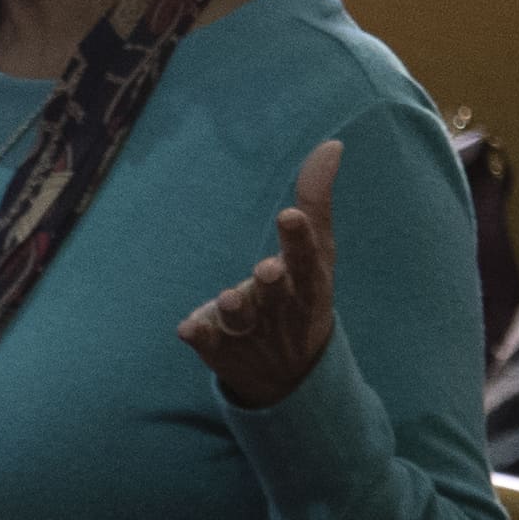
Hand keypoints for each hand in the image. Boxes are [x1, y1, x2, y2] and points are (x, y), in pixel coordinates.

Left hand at [179, 141, 341, 407]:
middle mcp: (280, 308)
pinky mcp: (221, 347)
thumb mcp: (319, 254)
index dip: (298, 240)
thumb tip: (331, 145)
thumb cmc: (303, 295)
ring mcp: (250, 330)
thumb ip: (317, 201)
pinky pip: (207, 342)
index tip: (289, 216)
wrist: (291, 374)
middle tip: (267, 270)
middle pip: (275, 293)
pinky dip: (199, 336)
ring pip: (240, 318)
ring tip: (228, 299)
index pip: (307, 260)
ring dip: (234, 309)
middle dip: (271, 282)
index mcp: (308, 284)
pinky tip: (187, 328)